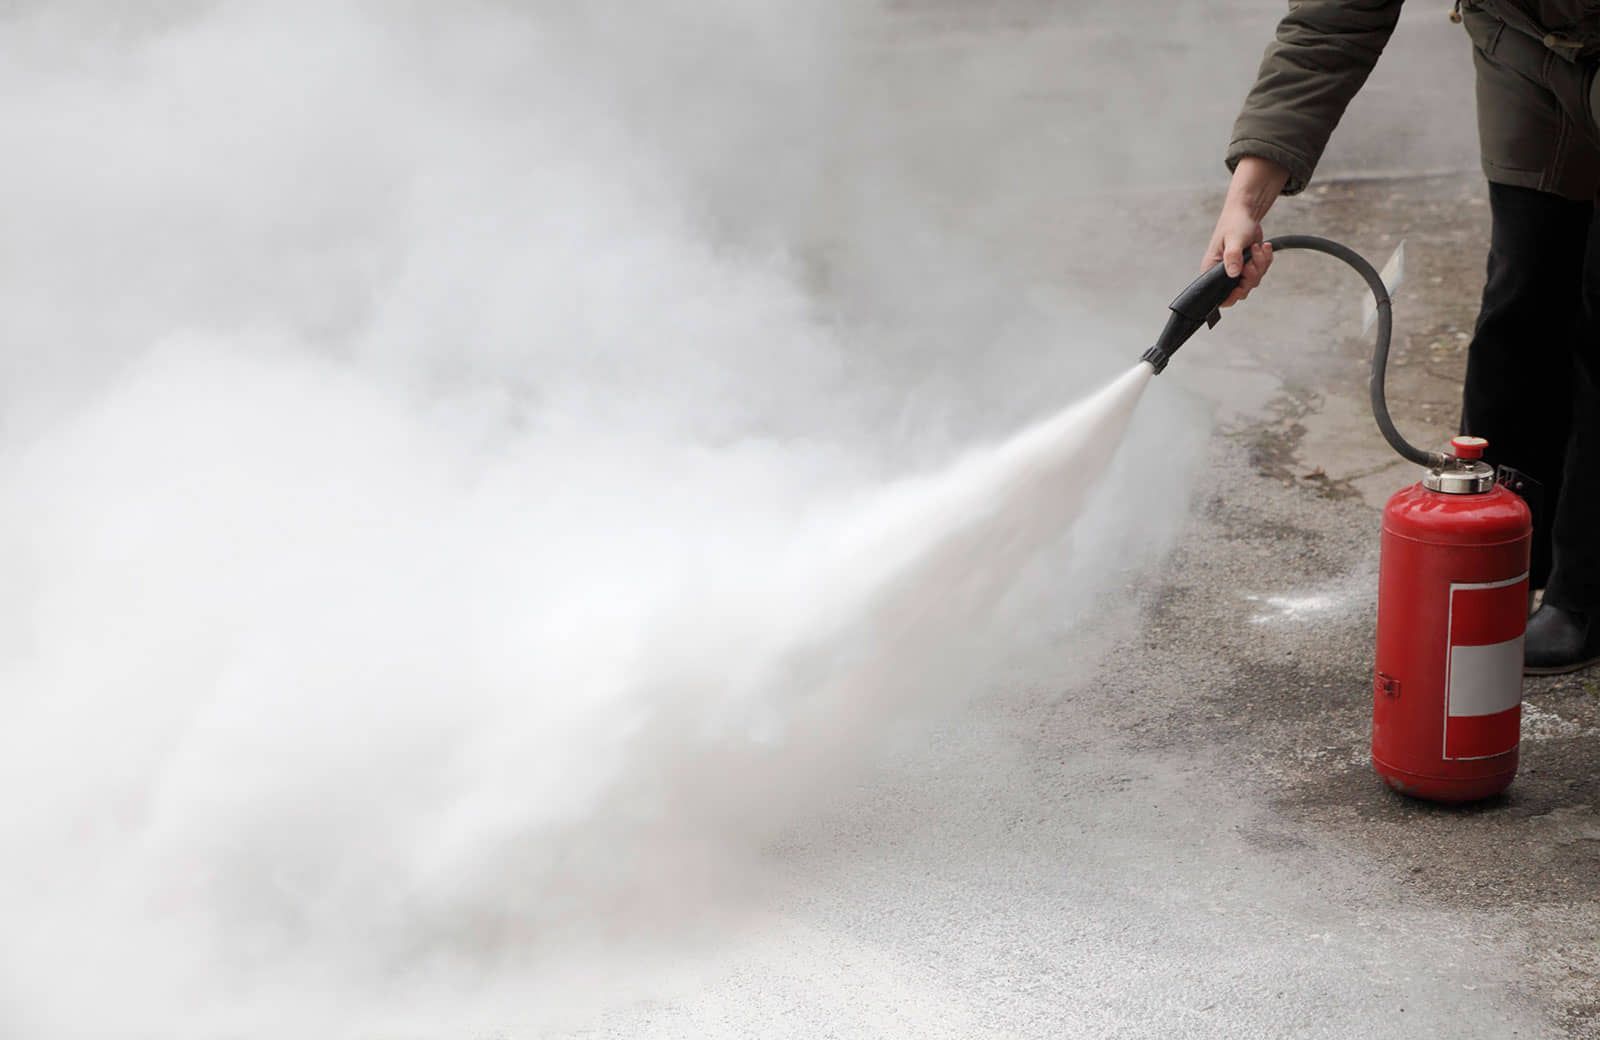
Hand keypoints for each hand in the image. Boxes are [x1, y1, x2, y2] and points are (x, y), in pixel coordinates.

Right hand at [1201, 156, 1288, 306]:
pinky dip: (1265, 260)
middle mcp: (1223, 273)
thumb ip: (1233, 257)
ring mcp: (1238, 270)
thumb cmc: (1234, 222)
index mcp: (1212, 269)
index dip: (1232, 296)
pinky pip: (1261, 271)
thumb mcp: (1234, 239)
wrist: (1246, 212)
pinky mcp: (1249, 265)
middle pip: (1241, 290)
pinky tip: (1263, 247)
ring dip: (1260, 264)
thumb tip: (1233, 274)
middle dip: (1252, 275)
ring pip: (1254, 281)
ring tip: (1257, 247)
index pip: (1219, 296)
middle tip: (1252, 258)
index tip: (1242, 287)